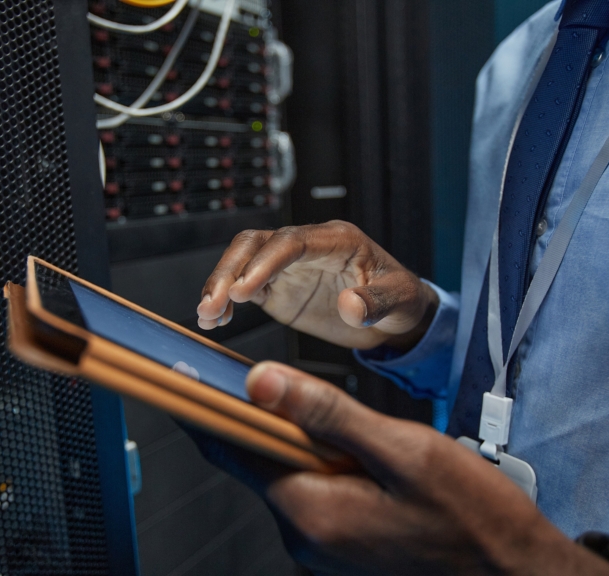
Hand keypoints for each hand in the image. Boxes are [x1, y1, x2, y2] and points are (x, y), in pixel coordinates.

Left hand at [193, 362, 608, 575]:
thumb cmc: (471, 517)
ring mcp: (323, 546)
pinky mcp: (342, 545)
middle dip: (267, 417)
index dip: (206, 408)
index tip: (185, 375)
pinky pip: (315, 492)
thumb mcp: (402, 452)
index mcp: (310, 511)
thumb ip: (328, 416)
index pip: (232, 451)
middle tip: (281, 378)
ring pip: (291, 474)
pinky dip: (323, 463)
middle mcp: (305, 535)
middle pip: (261, 460)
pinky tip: (362, 454)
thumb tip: (260, 382)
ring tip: (351, 423)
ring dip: (305, 440)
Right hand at [196, 221, 437, 349]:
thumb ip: (376, 302)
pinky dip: (226, 301)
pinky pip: (244, 287)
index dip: (265, 262)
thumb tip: (350, 305)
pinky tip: (214, 320)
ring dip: (220, 285)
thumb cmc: (401, 299)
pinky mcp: (278, 288)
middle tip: (213, 303)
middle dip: (230, 270)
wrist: (394, 317)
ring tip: (207, 315)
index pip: (291, 242)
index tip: (244, 289)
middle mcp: (306, 248)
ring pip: (243, 261)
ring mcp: (289, 268)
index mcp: (336, 240)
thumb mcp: (400, 301)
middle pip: (256, 244)